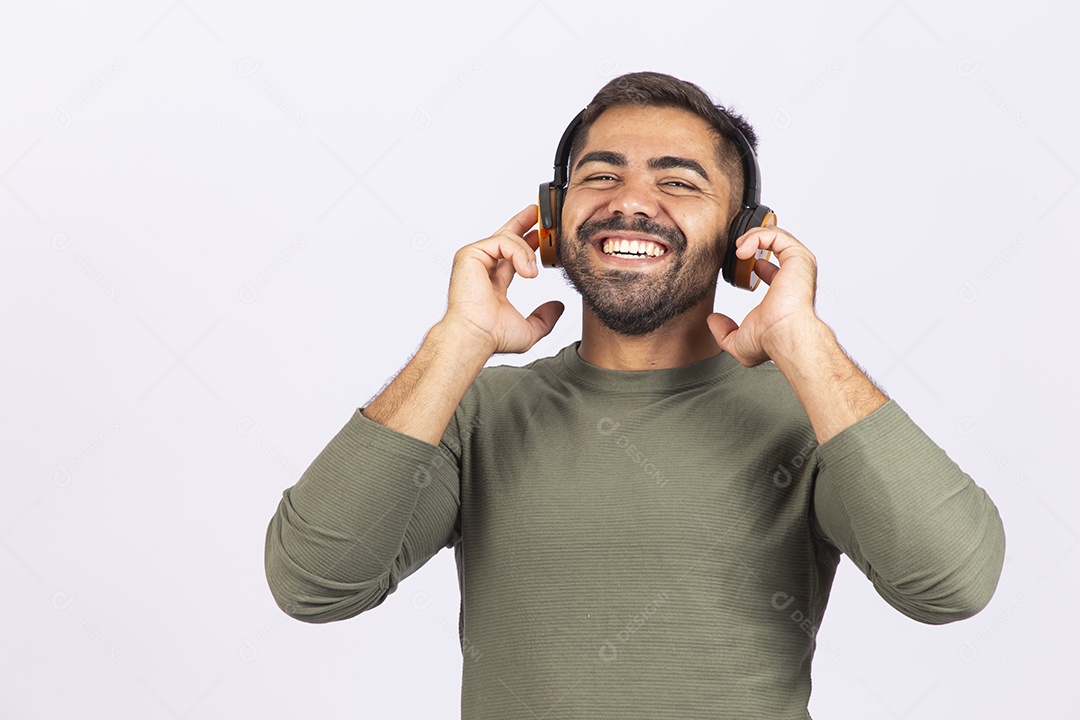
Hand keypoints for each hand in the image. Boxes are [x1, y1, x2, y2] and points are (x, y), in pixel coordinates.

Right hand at [441, 205, 564, 353]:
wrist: (476, 337)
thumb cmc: (492, 336)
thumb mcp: (528, 329)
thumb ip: (544, 318)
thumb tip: (557, 307)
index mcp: (493, 281)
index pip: (511, 255)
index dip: (527, 243)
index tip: (541, 235)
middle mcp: (482, 267)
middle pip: (505, 235)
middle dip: (524, 222)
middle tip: (538, 213)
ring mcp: (475, 259)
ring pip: (509, 238)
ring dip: (527, 252)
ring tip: (533, 272)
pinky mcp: (470, 254)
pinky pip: (502, 241)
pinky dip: (518, 253)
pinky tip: (526, 271)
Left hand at [707, 223, 820, 365]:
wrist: (784, 336)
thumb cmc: (771, 341)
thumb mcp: (739, 342)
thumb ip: (723, 332)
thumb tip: (713, 321)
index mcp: (784, 292)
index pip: (773, 268)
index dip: (752, 261)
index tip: (737, 262)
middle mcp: (794, 277)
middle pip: (775, 246)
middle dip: (752, 241)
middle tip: (734, 250)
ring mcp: (798, 266)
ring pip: (776, 236)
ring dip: (753, 237)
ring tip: (737, 248)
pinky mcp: (798, 257)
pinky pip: (777, 235)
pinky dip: (758, 236)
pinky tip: (743, 249)